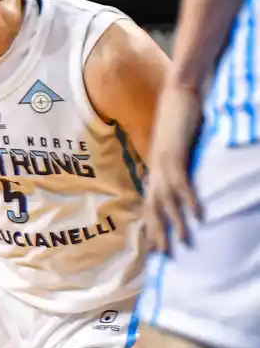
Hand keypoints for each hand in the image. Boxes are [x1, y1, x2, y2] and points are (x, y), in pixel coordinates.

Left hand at [143, 83, 205, 253]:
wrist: (178, 92)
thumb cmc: (179, 117)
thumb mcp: (176, 146)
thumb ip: (177, 163)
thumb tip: (183, 177)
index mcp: (154, 169)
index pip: (148, 203)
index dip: (150, 225)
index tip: (153, 246)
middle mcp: (154, 170)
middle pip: (152, 209)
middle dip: (156, 233)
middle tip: (162, 256)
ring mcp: (163, 163)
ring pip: (166, 202)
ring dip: (175, 224)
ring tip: (184, 243)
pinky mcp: (175, 155)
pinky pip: (182, 183)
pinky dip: (189, 200)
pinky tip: (198, 215)